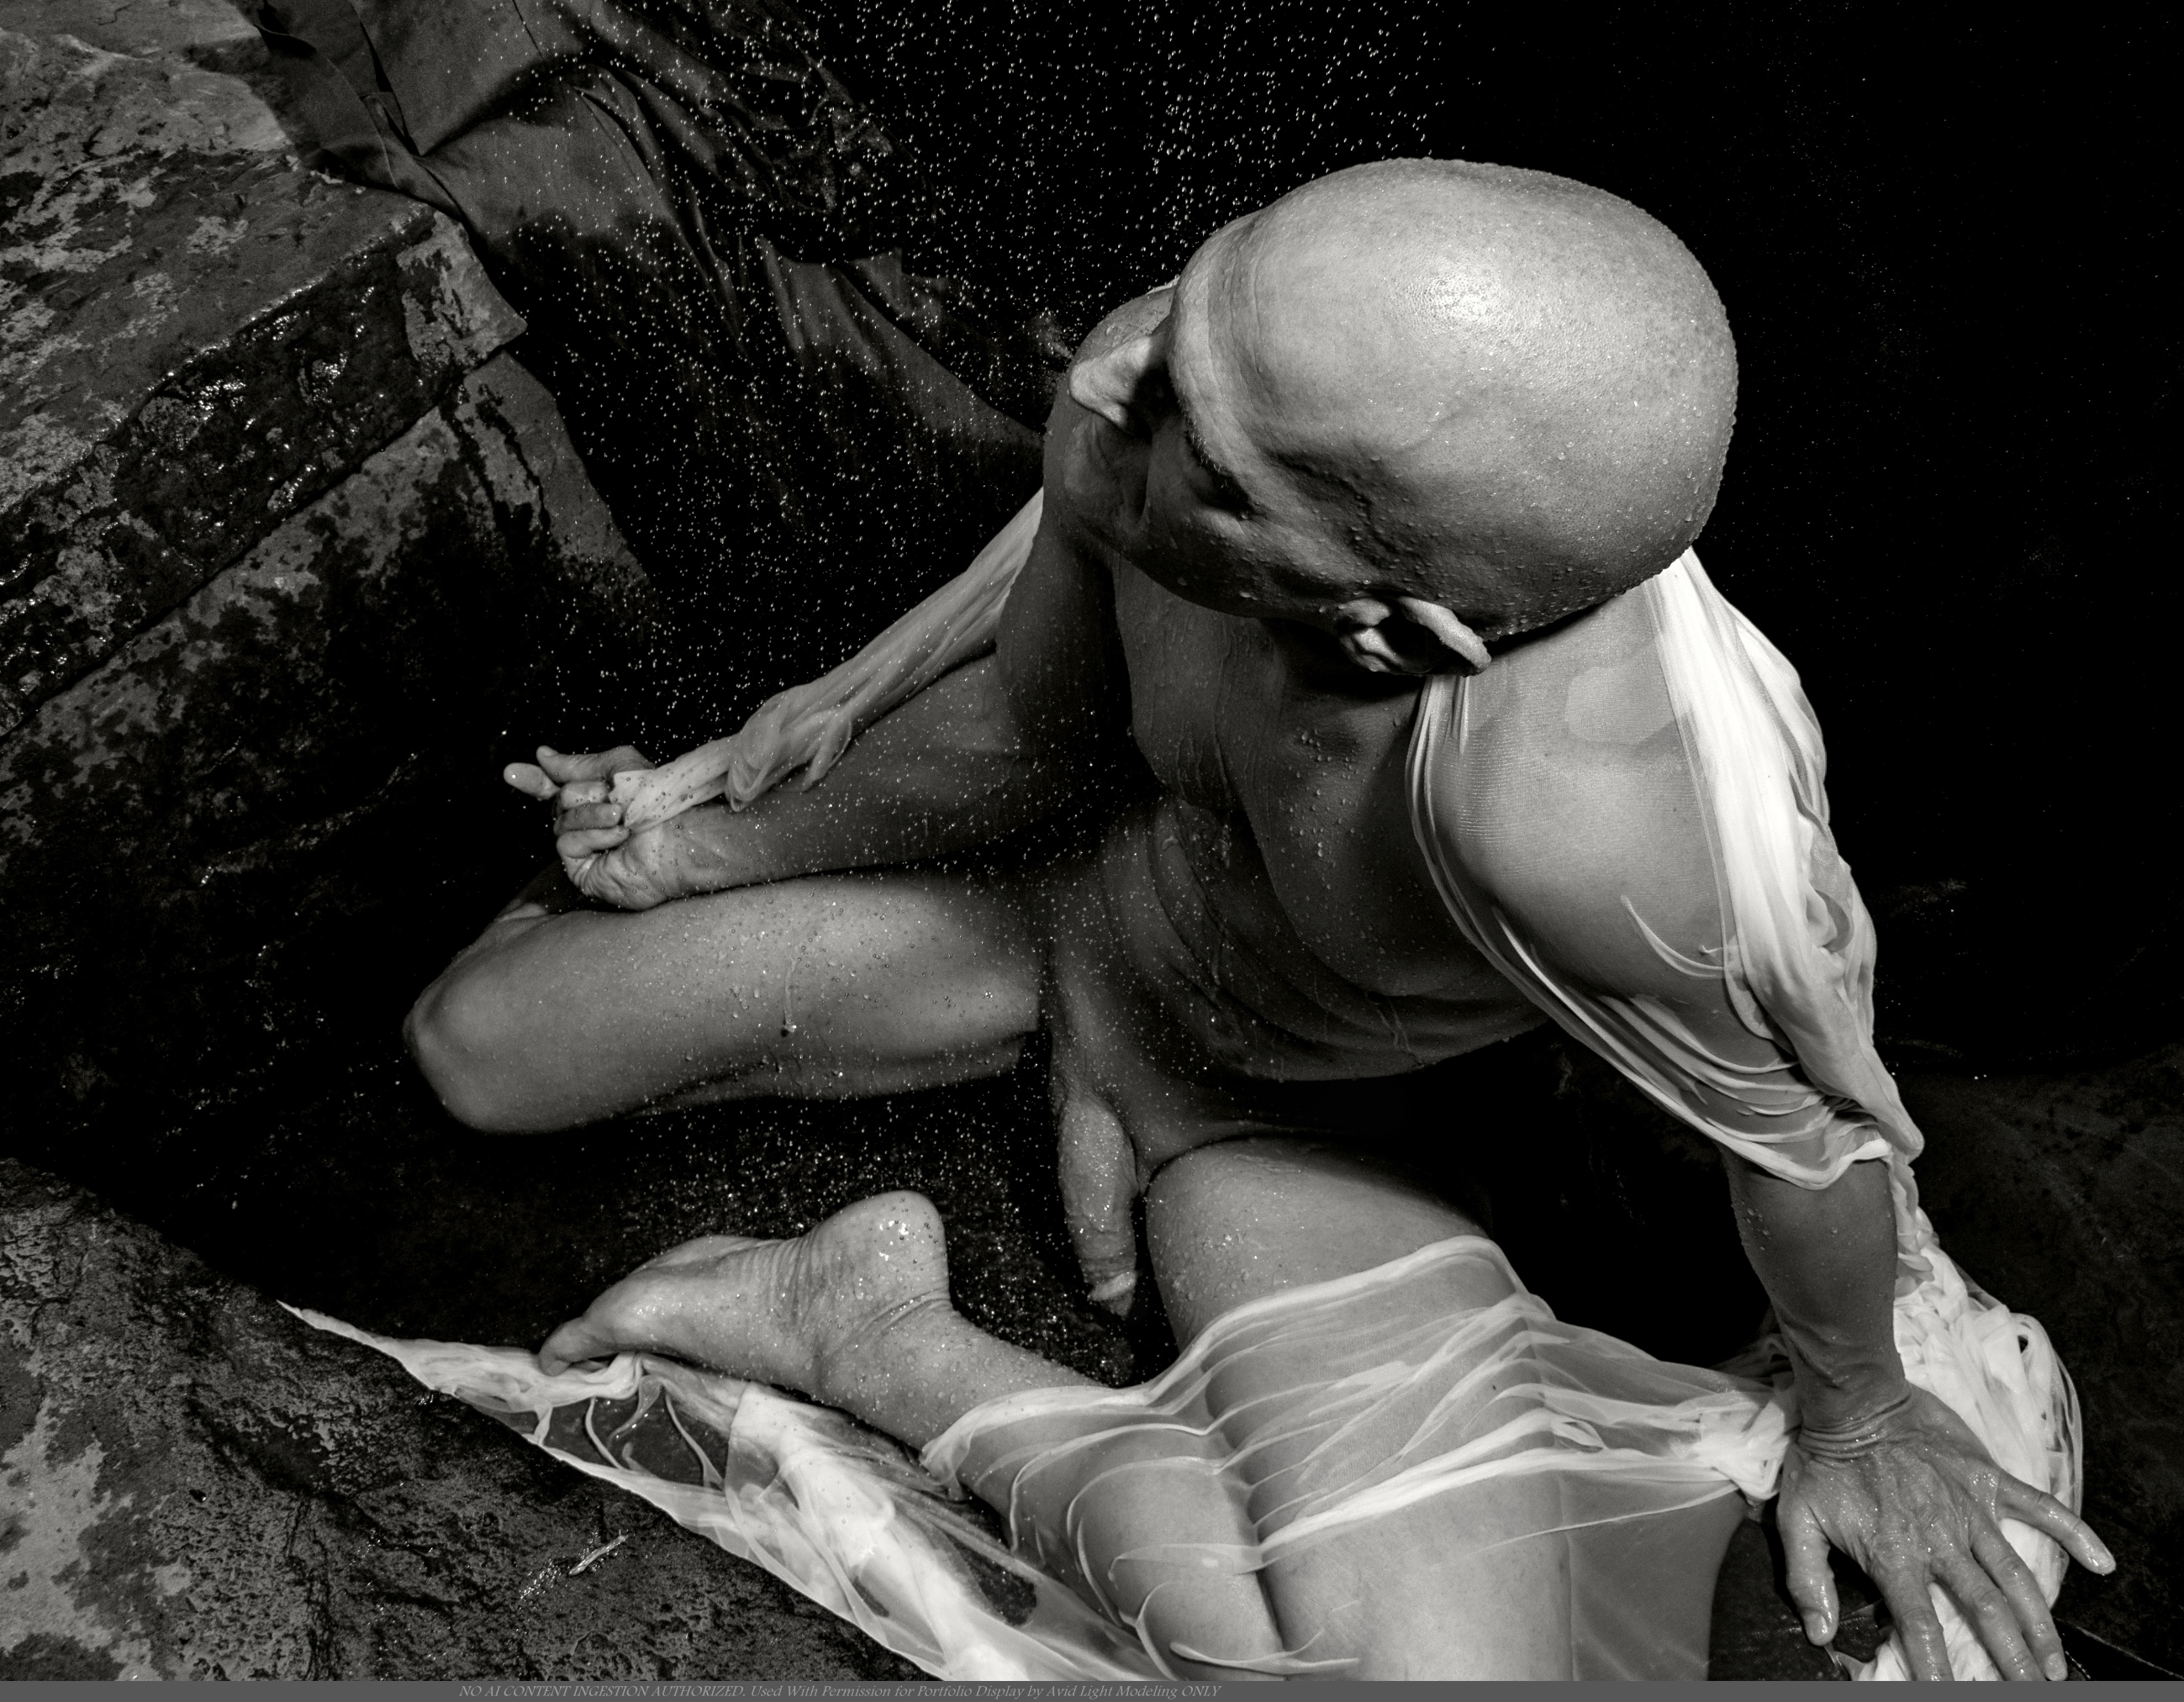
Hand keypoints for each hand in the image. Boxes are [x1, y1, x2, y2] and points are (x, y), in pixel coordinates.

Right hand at [503, 744, 681, 910]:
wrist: (681, 835)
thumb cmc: (660, 801)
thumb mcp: (619, 765)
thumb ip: (578, 763)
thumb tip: (543, 756)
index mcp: (598, 799)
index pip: (555, 789)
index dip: (534, 781)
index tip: (512, 772)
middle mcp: (590, 825)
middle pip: (558, 801)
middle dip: (584, 793)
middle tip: (614, 798)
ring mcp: (588, 851)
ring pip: (561, 821)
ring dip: (592, 813)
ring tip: (623, 817)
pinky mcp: (586, 873)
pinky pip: (567, 844)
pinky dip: (593, 835)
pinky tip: (618, 837)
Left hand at [1779, 1383, 2113, 1679]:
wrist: (1853, 1399)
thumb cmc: (1824, 1461)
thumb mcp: (1797, 1520)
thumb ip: (1807, 1580)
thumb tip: (1819, 1633)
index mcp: (1896, 1555)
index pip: (1922, 1627)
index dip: (1937, 1669)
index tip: (1951, 1696)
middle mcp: (1942, 1539)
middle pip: (1986, 1612)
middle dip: (2014, 1660)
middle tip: (2033, 1691)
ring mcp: (1970, 1509)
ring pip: (2016, 1577)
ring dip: (2040, 1623)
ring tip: (2055, 1665)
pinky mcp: (1988, 1479)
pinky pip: (2039, 1507)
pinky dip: (2073, 1532)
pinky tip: (2102, 1562)